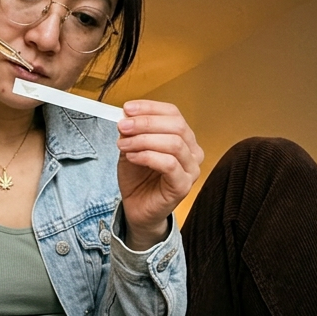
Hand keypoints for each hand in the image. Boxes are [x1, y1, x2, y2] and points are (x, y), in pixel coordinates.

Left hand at [115, 101, 202, 249]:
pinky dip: (147, 156)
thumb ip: (132, 132)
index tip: (127, 108)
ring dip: (143, 140)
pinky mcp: (183, 185)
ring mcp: (191, 169)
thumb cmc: (138, 179)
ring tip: (123, 144)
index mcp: (183, 138)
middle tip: (123, 126)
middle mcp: (192, 151)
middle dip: (146, 123)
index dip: (150, 108)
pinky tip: (132, 157)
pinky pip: (169, 164)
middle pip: (176, 125)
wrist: (137, 208)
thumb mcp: (131, 147)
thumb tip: (127, 116)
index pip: (173, 113)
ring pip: (173, 143)